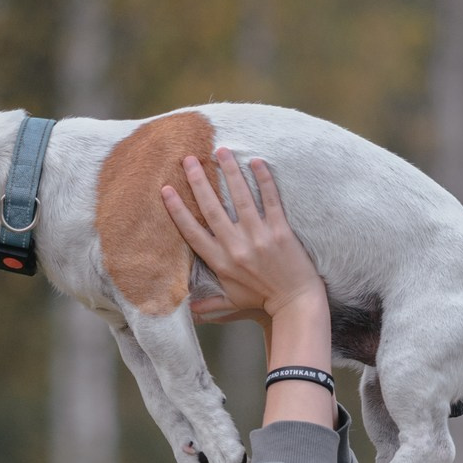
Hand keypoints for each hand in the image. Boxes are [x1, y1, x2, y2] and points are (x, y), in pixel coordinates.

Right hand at [161, 150, 325, 327]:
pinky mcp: (280, 232)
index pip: (192, 232)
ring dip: (229, 172)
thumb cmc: (263, 301)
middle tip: (189, 158)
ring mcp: (259, 237)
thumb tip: (188, 311)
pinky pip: (270, 200)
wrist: (296, 304)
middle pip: (212, 208)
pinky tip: (256, 161)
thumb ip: (209, 303)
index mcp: (220, 262)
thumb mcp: (231, 302)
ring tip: (220, 150)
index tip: (166, 189)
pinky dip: (264, 180)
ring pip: (240, 198)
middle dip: (198, 181)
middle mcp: (236, 247)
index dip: (177, 210)